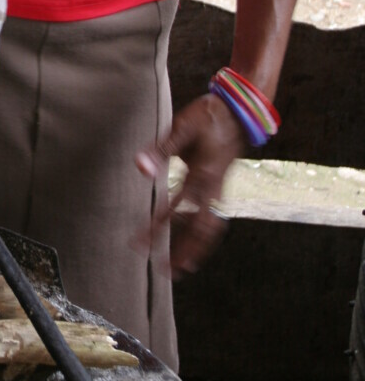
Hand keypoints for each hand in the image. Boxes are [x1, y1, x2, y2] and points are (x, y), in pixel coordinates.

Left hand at [135, 92, 246, 279]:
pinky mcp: (221, 188)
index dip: (156, 228)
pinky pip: (213, 219)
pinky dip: (203, 236)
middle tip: (164, 271)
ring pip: (210, 228)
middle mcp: (214, 188)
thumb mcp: (183, 126)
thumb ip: (161, 149)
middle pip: (199, 230)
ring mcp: (220, 190)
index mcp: (203, 175)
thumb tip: (140, 168)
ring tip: (180, 267)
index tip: (139, 243)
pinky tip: (192, 244)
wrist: (241, 110)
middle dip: (182, 251)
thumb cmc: (209, 116)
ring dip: (195, 248)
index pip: (175, 210)